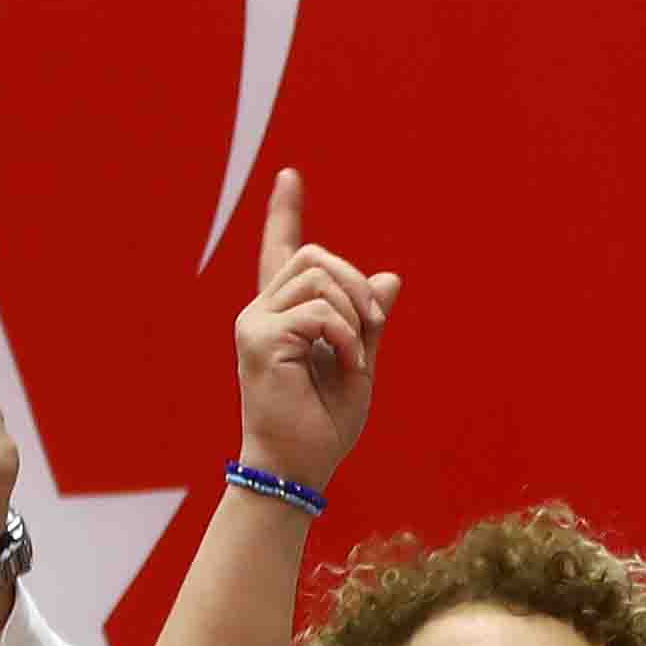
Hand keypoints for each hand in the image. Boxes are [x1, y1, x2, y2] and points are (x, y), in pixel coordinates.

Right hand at [227, 169, 394, 492]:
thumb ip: (370, 322)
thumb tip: (390, 279)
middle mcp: (261, 311)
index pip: (281, 252)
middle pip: (314, 256)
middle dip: (355, 282)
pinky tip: (348, 366)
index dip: (284, 213)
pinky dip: (346, 337)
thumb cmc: (324, 427)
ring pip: (318, 277)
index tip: (290, 177)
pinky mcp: (259, 339)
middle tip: (375, 323)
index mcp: (282, 316)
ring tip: (358, 356)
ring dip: (353, 313)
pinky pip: (318, 312)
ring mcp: (255, 323)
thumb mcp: (359, 366)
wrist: (300, 469)